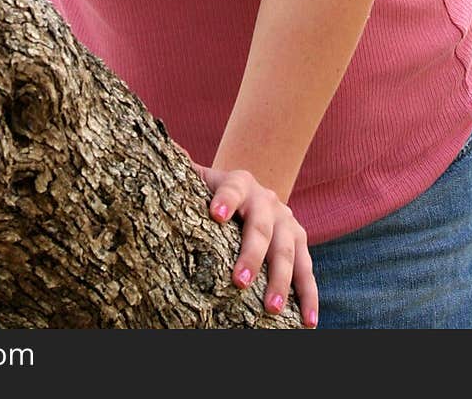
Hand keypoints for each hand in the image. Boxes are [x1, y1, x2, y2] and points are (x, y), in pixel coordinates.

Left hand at [195, 164, 317, 327]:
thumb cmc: (212, 192)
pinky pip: (308, 271)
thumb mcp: (199, 179)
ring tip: (272, 309)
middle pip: (261, 227)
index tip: (215, 215)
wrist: (249, 191)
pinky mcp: (300, 242)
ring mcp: (286, 221)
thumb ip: (182, 170)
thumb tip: (162, 150)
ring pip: (288, 251)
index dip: (225, 200)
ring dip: (282, 281)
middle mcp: (267, 200)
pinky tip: (309, 321)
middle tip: (240, 282)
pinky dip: (309, 297)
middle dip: (252, 254)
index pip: (232, 189)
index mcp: (239, 183)